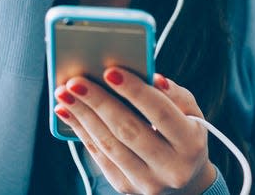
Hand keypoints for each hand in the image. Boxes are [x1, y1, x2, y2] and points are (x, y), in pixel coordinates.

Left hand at [54, 69, 215, 194]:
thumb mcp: (191, 112)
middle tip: (75, 82)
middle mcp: (170, 168)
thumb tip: (151, 77)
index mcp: (190, 144)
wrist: (187, 183)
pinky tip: (67, 112)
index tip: (110, 71)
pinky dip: (81, 131)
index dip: (135, 91)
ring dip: (82, 116)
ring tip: (64, 93)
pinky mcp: (126, 187)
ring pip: (109, 145)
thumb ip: (173, 94)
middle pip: (128, 130)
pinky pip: (99, 156)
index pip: (161, 113)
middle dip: (98, 102)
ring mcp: (147, 182)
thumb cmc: (185, 134)